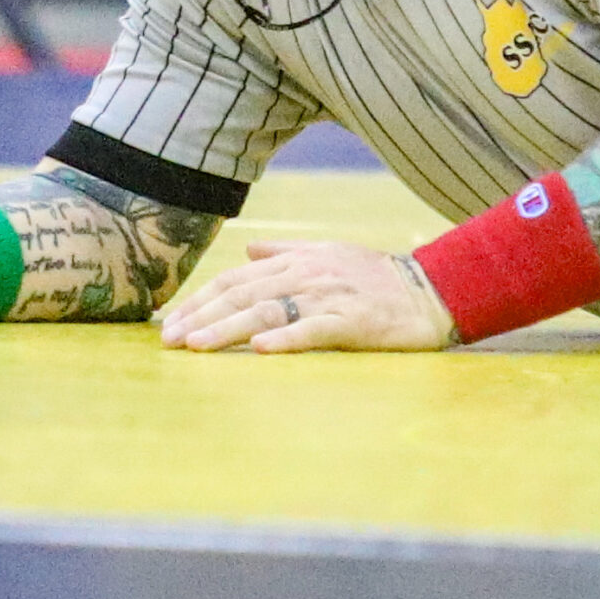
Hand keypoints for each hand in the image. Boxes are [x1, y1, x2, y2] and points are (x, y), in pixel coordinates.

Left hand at [158, 240, 454, 352]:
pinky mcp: (353, 321)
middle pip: (241, 295)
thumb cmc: (374, 276)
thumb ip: (284, 252)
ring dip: (227, 329)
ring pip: (267, 311)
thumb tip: (248, 249)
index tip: (170, 322)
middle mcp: (304, 275)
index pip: (233, 280)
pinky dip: (284, 338)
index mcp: (294, 261)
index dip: (199, 300)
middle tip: (169, 340)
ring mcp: (327, 297)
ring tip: (197, 346)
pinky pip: (313, 330)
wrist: (430, 289)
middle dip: (201, 317)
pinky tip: (258, 349)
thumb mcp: (326, 253)